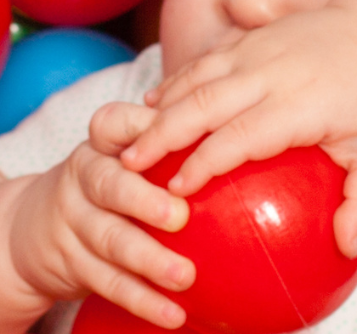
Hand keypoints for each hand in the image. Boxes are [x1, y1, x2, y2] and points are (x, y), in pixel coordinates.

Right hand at [5, 102, 192, 328]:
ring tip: (186, 276)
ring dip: (149, 261)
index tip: (176, 134)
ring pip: (111, 241)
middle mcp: (83, 178)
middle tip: (180, 216)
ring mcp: (74, 223)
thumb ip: (170, 135)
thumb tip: (243, 130)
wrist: (31, 225)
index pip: (115, 124)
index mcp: (102, 142)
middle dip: (144, 202)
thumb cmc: (110, 176)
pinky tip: (173, 314)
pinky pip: (109, 284)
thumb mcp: (125, 147)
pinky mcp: (73, 265)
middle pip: (111, 187)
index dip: (141, 128)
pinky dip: (142, 301)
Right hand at [121, 2, 356, 257]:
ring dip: (160, 108)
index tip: (174, 194)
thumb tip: (346, 248)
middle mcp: (274, 69)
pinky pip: (206, 59)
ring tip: (127, 143)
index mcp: (302, 100)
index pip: (241, 135)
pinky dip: (177, 82)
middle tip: (126, 169)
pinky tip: (154, 106)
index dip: (203, 164)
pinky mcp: (255, 36)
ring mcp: (261, 46)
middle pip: (205, 101)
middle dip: (162, 134)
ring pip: (198, 76)